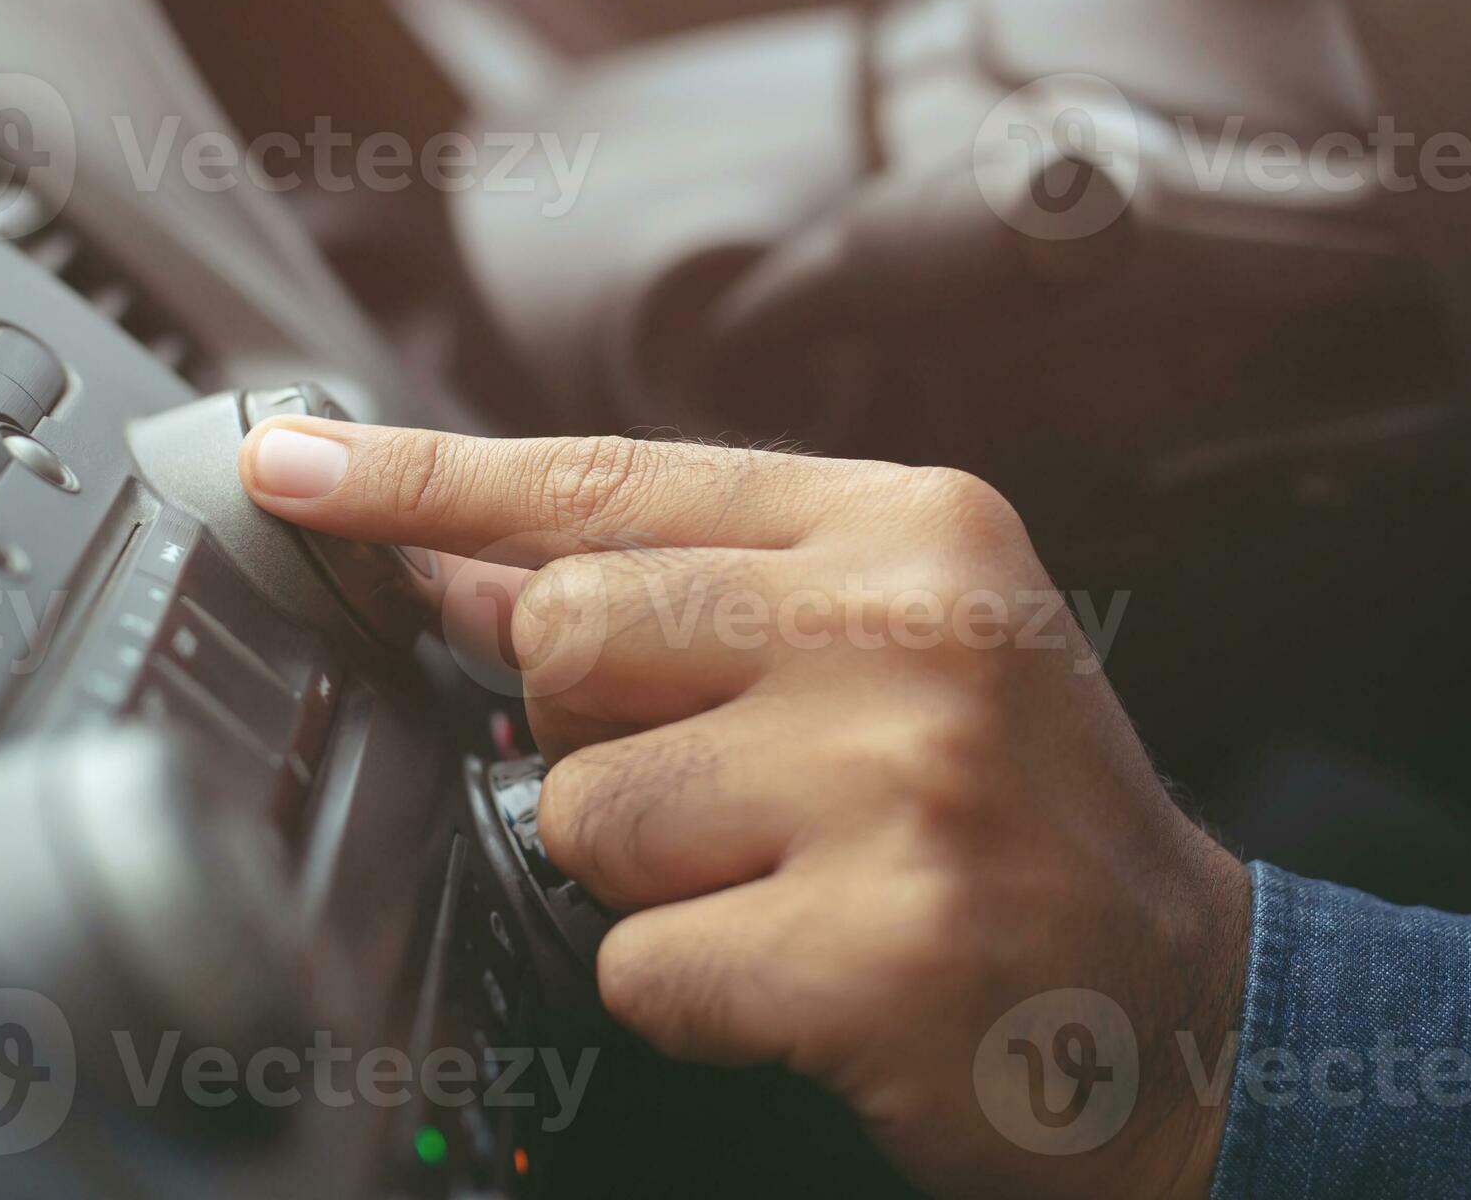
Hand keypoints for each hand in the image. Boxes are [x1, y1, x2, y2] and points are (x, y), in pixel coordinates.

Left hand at [240, 420, 1251, 1199]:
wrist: (1188, 1008)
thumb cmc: (1014, 813)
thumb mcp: (883, 650)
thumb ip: (684, 595)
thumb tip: (454, 565)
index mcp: (908, 525)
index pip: (609, 480)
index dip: (424, 477)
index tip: (282, 462)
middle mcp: (910, 625)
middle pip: (567, 638)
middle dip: (589, 733)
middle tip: (723, 786)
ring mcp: (900, 780)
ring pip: (586, 812)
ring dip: (650, 879)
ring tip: (793, 883)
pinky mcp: (880, 942)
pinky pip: (639, 962)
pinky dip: (690, 991)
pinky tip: (809, 975)